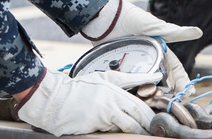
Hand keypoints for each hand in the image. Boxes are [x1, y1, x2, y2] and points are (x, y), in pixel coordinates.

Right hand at [14, 68, 158, 134]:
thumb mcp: (103, 78)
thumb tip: (152, 77)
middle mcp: (111, 102)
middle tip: (153, 130)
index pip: (139, 105)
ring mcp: (103, 115)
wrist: (55, 99)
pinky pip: (111, 132)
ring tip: (141, 135)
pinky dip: (118, 133)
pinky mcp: (94, 126)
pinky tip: (122, 134)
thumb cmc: (79, 88)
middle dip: (147, 125)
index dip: (150, 115)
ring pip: (127, 127)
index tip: (156, 121)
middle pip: (137, 116)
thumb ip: (127, 79)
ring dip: (136, 131)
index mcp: (114, 90)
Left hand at [81, 0, 201, 92]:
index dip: (183, 82)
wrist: (105, 17)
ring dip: (150, 94)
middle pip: (162, 81)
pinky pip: (129, 83)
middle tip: (170, 103)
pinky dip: (132, 91)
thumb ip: (175, 33)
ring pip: (146, 84)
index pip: (175, 70)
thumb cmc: (132, 19)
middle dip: (167, 93)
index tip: (188, 93)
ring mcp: (134, 66)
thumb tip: (199, 32)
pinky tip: (134, 100)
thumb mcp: (155, 27)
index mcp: (160, 51)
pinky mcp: (120, 69)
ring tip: (154, 106)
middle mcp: (149, 60)